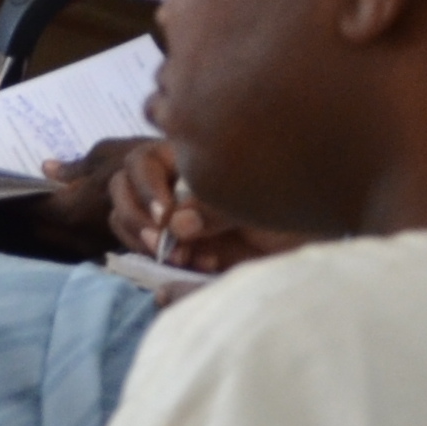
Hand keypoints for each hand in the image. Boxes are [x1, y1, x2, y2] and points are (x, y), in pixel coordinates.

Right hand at [92, 139, 282, 275]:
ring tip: (175, 258)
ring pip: (124, 216)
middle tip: (161, 244)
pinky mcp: (171, 244)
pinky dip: (154, 259)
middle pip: (122, 186)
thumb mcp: (255, 204)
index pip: (142, 162)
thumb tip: (175, 224)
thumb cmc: (285, 210)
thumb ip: (213, 210)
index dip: (146, 187)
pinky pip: (140, 246)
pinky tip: (191, 266)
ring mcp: (166, 214)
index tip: (165, 216)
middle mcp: (170, 182)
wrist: (304, 244)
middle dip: (135, 216)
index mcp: (188, 159)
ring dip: (140, 239)